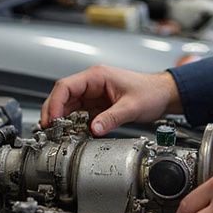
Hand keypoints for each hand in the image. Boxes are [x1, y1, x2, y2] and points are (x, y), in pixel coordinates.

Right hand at [40, 64, 180, 133]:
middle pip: (62, 96)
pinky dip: (72, 124)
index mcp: (97, 76)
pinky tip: (71, 134)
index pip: (65, 86)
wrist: (163, 94)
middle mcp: (92, 84)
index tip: (52, 120)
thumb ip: (112, 118)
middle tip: (49, 130)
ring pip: (68, 106)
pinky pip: (78, 114)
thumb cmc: (151, 92)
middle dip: (53, 113)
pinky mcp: (97, 105)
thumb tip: (94, 129)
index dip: (55, 103)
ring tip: (57, 135)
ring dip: (61, 120)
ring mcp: (93, 95)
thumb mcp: (131, 107)